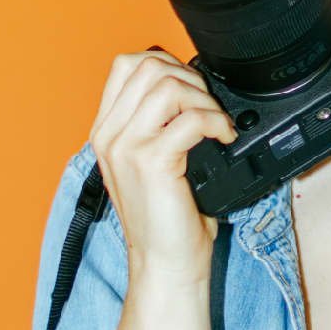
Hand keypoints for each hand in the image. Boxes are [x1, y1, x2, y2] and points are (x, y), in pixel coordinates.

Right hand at [90, 49, 234, 290]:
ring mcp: (126, 147)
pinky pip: (190, 118)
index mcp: (106, 132)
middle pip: (147, 66)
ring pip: (167, 85)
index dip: (166, 63)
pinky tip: (224, 138)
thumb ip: (157, 127)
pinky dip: (216, 121)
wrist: (165, 265)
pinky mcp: (151, 162)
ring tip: (217, 124)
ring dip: (204, 99)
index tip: (192, 89)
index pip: (126, 65)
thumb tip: (191, 92)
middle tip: (210, 108)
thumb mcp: (153, 165)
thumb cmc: (167, 221)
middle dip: (190, 79)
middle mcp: (110, 136)